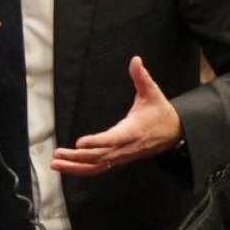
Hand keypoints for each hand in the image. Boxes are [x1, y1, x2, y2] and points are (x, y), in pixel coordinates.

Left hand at [50, 56, 181, 175]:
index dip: (96, 142)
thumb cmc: (160, 112)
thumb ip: (142, 77)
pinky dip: (82, 169)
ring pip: (97, 165)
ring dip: (76, 166)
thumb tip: (136, 60)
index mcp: (132, 131)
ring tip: (56, 163)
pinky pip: (99, 167)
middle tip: (57, 154)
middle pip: (99, 156)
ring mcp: (121, 155)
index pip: (113, 139)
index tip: (80, 142)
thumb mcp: (152, 93)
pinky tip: (67, 166)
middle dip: (78, 157)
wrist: (174, 133)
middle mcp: (125, 147)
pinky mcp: (119, 159)